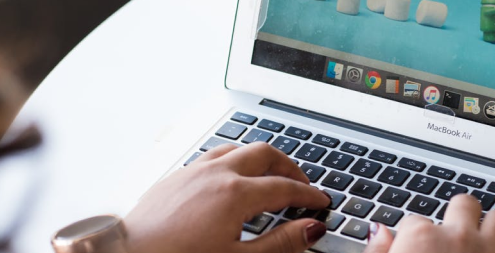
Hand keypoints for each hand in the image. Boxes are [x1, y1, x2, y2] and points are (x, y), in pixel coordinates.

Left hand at [123, 143, 331, 252]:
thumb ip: (280, 244)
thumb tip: (311, 229)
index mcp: (236, 193)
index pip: (285, 188)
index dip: (308, 195)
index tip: (320, 203)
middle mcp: (215, 174)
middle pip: (265, 154)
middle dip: (289, 167)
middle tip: (302, 185)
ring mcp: (192, 172)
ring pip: (237, 149)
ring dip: (260, 159)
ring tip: (270, 175)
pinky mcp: (174, 177)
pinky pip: (212, 157)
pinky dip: (233, 162)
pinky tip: (230, 179)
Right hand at [363, 195, 494, 252]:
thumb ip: (378, 251)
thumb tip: (380, 232)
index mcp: (421, 238)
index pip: (414, 220)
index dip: (412, 236)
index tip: (411, 248)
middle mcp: (459, 238)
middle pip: (464, 204)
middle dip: (460, 213)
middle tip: (454, 230)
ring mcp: (491, 252)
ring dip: (494, 226)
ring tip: (485, 237)